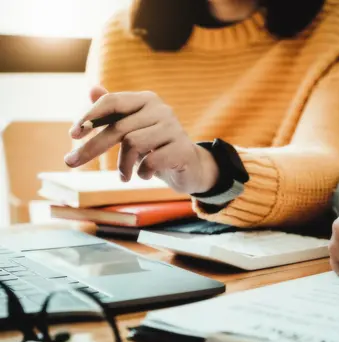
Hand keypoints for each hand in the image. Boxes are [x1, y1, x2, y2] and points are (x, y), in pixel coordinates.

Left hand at [65, 86, 218, 193]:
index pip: (112, 102)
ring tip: (124, 177)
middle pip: (118, 127)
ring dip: (122, 166)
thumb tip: (92, 89)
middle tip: (71, 163)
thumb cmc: (156, 146)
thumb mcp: (133, 129)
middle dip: (92, 147)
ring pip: (133, 144)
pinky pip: (151, 161)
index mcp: (146, 100)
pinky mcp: (182, 149)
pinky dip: (142, 172)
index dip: (90, 116)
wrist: (190, 166)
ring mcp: (174, 128)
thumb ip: (114, 112)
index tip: (73, 135)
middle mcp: (161, 110)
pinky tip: (144, 176)